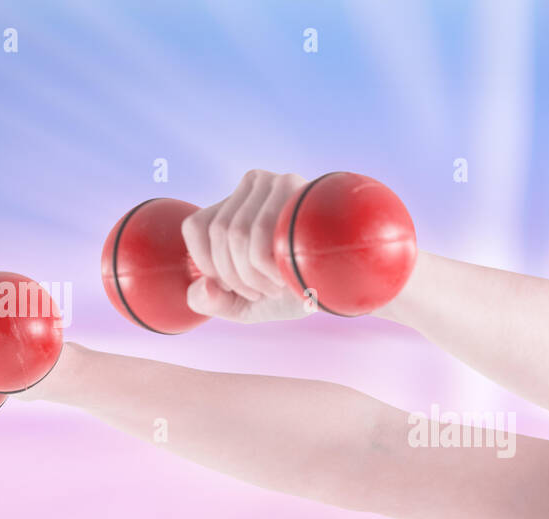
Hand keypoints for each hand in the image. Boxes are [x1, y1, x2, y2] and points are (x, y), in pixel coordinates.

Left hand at [181, 169, 315, 324]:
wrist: (351, 283)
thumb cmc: (299, 289)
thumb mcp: (250, 304)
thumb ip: (215, 302)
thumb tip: (202, 288)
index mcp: (236, 206)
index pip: (196, 227)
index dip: (208, 264)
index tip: (235, 287)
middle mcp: (253, 186)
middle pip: (219, 233)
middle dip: (235, 276)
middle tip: (263, 292)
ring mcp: (276, 183)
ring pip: (237, 233)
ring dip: (253, 275)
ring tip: (277, 286)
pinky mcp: (297, 189)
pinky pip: (261, 232)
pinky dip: (265, 266)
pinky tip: (286, 276)